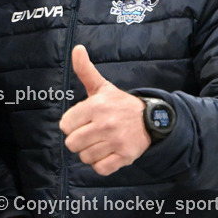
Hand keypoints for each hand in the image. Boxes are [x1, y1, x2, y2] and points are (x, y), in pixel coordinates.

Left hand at [60, 45, 150, 175]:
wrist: (152, 119)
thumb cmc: (119, 104)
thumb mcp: (102, 87)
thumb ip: (85, 70)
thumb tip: (77, 49)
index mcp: (96, 106)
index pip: (65, 126)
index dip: (72, 125)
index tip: (83, 121)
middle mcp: (105, 124)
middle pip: (72, 144)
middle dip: (79, 140)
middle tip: (91, 134)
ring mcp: (116, 141)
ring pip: (85, 157)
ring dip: (90, 153)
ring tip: (101, 142)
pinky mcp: (125, 156)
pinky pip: (100, 169)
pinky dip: (101, 165)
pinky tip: (108, 153)